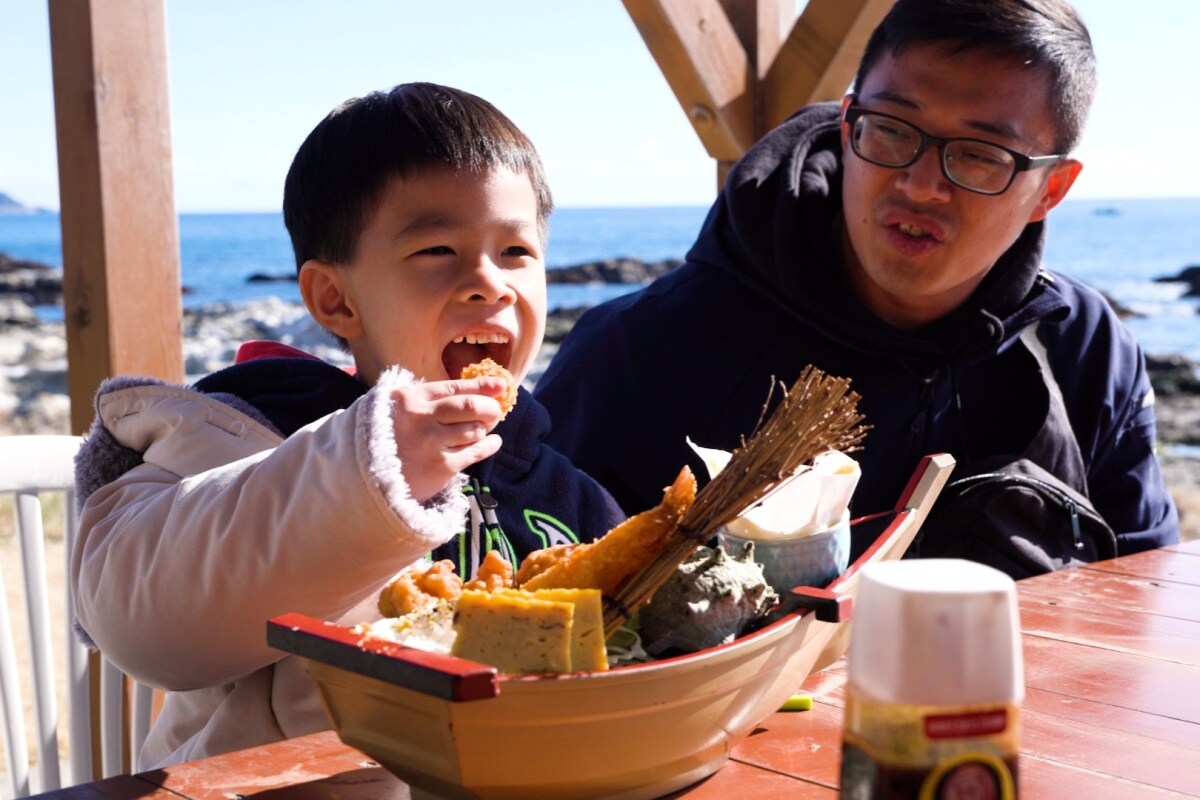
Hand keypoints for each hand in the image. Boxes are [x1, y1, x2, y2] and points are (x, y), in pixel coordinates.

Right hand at [389, 376, 511, 501]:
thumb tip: (475, 391)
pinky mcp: (440, 467)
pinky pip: (476, 451)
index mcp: (410, 398)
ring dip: (485, 428)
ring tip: (484, 428)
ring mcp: (431, 443)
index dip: (482, 386)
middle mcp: (421, 417)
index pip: (454, 387)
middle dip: (490, 407)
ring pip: (475, 429)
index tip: (500, 386)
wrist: (366, 477)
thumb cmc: (387, 438)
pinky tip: (493, 442)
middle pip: (470, 406)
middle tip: (495, 410)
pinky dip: (490, 445)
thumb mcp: (396, 409)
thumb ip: (428, 399)